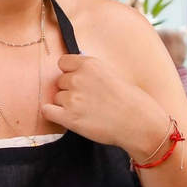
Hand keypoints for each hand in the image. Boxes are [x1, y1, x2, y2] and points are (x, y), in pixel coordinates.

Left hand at [42, 54, 168, 156]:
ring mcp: (72, 99)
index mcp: (89, 64)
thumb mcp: (111, 75)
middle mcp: (78, 78)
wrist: (139, 123)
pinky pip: (47, 111)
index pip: (63, 62)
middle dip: (69, 90)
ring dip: (65, 104)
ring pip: (57, 97)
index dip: (69, 72)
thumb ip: (91, 73)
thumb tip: (75, 74)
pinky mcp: (69, 118)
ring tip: (85, 111)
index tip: (77, 80)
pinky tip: (64, 116)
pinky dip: (52, 113)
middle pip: (60, 81)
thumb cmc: (131, 101)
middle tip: (86, 100)